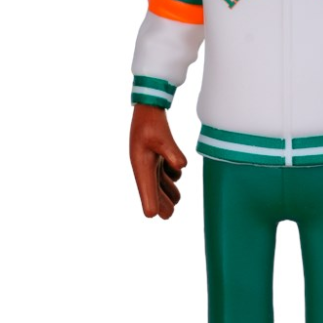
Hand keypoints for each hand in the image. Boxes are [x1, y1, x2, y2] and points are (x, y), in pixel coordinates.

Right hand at [130, 104, 186, 219]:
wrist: (149, 107)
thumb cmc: (152, 122)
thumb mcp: (163, 137)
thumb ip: (172, 153)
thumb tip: (181, 168)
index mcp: (142, 166)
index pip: (146, 192)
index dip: (151, 203)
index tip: (154, 215)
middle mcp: (144, 167)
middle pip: (154, 193)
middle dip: (162, 203)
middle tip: (170, 214)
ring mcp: (151, 163)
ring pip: (162, 185)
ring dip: (169, 191)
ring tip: (176, 198)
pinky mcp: (158, 157)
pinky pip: (168, 173)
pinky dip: (172, 175)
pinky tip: (174, 170)